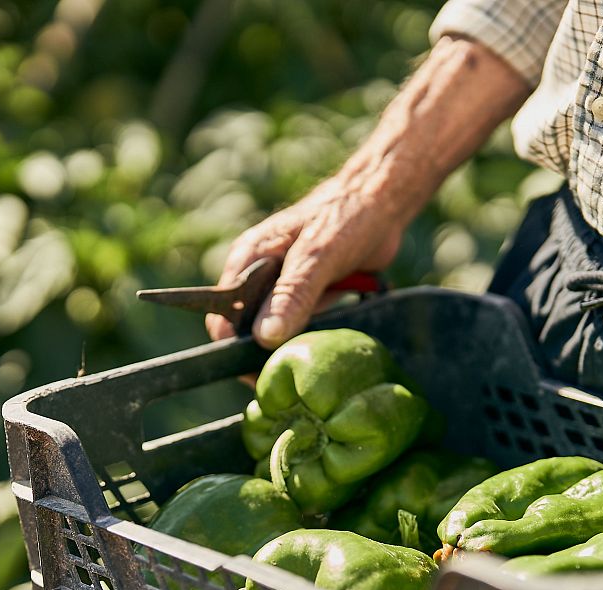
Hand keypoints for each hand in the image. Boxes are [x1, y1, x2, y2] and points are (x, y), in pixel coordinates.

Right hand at [203, 36, 531, 346]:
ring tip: (309, 362)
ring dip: (287, 349)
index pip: (221, 317)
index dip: (233, 347)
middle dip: (261, 355)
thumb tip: (263, 338)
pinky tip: (324, 345)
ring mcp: (280, 287)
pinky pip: (296, 327)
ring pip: (271, 332)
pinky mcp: (303, 295)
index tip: (255, 373)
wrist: (381, 204)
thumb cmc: (346, 219)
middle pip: (245, 330)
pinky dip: (307, 339)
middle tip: (290, 373)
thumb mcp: (318, 257)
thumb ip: (292, 295)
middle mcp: (256, 276)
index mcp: (247, 260)